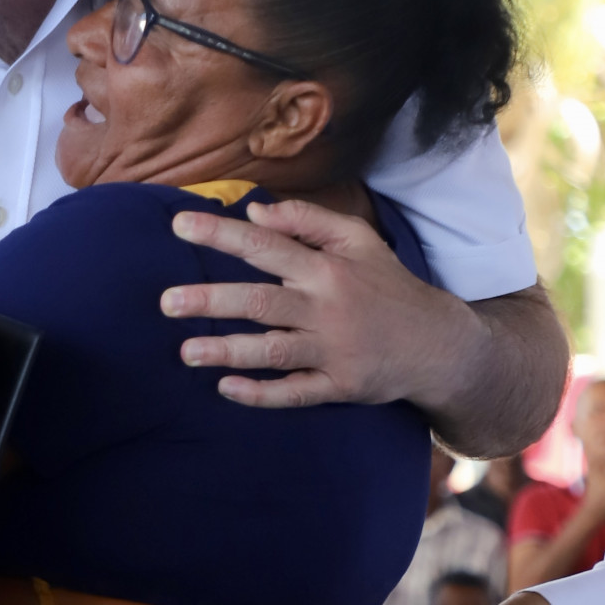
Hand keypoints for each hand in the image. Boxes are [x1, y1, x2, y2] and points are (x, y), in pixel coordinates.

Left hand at [162, 199, 479, 410]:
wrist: (437, 344)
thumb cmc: (388, 287)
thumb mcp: (359, 241)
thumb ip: (308, 221)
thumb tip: (256, 210)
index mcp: (326, 268)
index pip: (266, 246)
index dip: (222, 233)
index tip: (179, 224)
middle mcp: (326, 308)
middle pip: (261, 302)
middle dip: (212, 301)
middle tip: (167, 303)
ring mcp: (333, 350)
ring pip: (272, 351)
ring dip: (227, 352)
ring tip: (186, 352)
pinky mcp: (340, 386)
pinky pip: (295, 394)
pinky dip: (261, 394)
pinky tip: (226, 389)